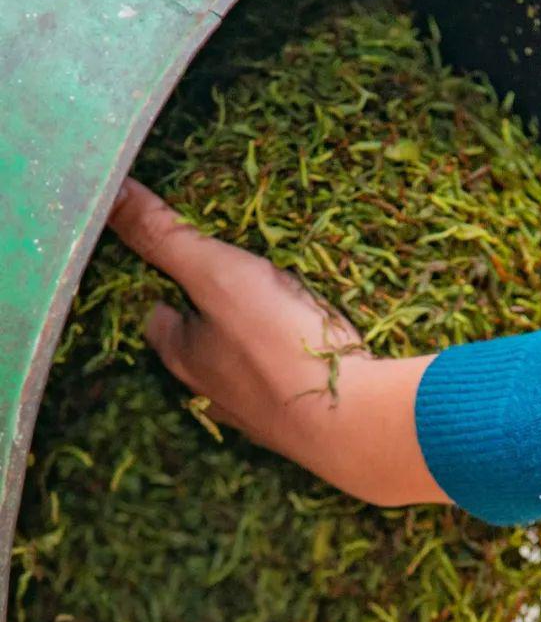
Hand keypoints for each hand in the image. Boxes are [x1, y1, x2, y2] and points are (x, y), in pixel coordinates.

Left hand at [107, 179, 449, 507]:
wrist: (349, 419)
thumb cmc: (275, 342)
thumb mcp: (216, 275)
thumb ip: (166, 236)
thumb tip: (111, 194)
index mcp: (183, 356)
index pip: (156, 317)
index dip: (168, 286)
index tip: (189, 262)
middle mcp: (213, 394)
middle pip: (201, 347)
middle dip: (216, 318)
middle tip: (243, 283)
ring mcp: (259, 417)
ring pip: (247, 374)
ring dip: (259, 348)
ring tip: (286, 315)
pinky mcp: (302, 427)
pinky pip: (291, 390)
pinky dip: (298, 371)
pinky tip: (321, 356)